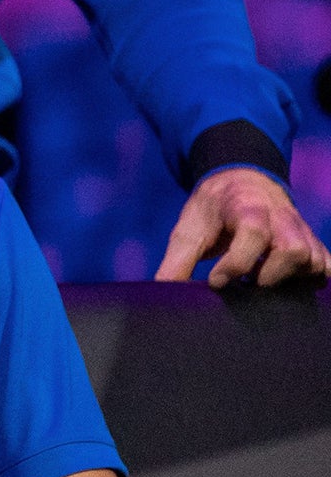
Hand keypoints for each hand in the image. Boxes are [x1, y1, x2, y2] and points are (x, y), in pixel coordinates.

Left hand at [155, 168, 329, 286]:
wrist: (241, 182)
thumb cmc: (212, 209)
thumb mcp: (188, 230)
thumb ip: (176, 263)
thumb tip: (162, 294)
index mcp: (248, 208)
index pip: (253, 233)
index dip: (236, 263)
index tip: (215, 281)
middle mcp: (281, 218)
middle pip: (293, 250)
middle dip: (269, 275)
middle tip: (245, 285)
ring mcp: (300, 231)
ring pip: (313, 260)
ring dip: (290, 279)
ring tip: (262, 284)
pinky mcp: (311, 242)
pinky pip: (325, 264)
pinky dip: (312, 279)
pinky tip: (288, 286)